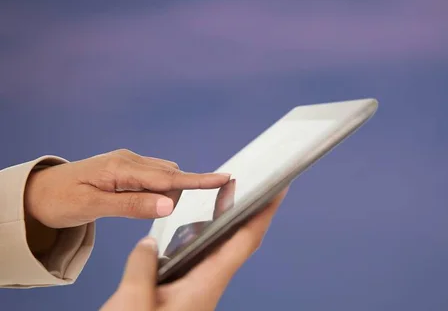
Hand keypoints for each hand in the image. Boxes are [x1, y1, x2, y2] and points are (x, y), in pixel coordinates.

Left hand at [24, 149, 229, 228]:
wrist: (38, 193)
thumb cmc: (60, 200)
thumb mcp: (92, 207)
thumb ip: (132, 206)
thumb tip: (168, 206)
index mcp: (121, 167)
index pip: (168, 177)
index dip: (199, 180)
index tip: (224, 179)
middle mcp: (129, 160)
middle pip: (170, 177)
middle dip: (173, 195)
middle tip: (147, 213)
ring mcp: (128, 163)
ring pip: (163, 176)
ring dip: (163, 194)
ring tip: (134, 208)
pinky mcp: (127, 169)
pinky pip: (153, 178)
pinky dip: (156, 191)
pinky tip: (142, 201)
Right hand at [101, 189, 287, 310]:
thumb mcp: (132, 301)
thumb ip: (143, 265)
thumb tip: (149, 243)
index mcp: (206, 286)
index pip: (245, 241)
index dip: (264, 214)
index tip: (279, 191)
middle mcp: (207, 288)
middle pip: (236, 243)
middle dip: (247, 212)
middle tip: (247, 185)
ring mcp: (196, 294)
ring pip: (215, 253)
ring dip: (219, 226)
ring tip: (218, 200)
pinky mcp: (182, 299)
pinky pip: (195, 263)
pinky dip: (195, 242)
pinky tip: (181, 235)